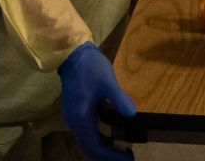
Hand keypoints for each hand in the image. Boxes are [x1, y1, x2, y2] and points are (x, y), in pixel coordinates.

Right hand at [58, 42, 135, 160]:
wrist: (72, 53)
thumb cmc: (90, 67)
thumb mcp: (107, 81)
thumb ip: (119, 98)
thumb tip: (132, 115)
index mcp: (81, 118)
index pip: (94, 146)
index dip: (111, 156)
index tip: (129, 156)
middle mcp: (74, 122)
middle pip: (88, 148)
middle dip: (106, 156)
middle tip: (127, 156)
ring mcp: (73, 117)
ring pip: (86, 142)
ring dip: (102, 149)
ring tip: (121, 150)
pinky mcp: (76, 111)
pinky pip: (86, 133)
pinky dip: (99, 139)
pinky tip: (111, 136)